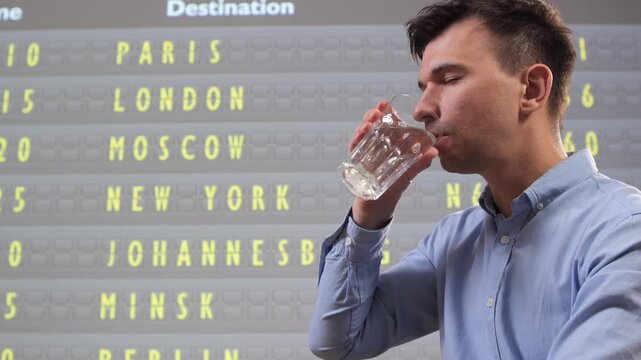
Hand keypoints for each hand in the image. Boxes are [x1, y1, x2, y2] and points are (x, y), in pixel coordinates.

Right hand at [349, 100, 438, 229]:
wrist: (377, 208)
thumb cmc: (393, 188)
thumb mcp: (408, 175)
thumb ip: (419, 164)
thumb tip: (435, 151)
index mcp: (388, 145)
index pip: (386, 125)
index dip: (386, 113)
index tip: (386, 104)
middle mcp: (375, 147)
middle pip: (372, 126)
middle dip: (373, 116)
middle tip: (377, 112)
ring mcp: (364, 154)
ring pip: (362, 135)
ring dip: (364, 126)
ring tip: (370, 122)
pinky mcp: (356, 164)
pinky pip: (354, 150)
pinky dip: (357, 141)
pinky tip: (361, 134)